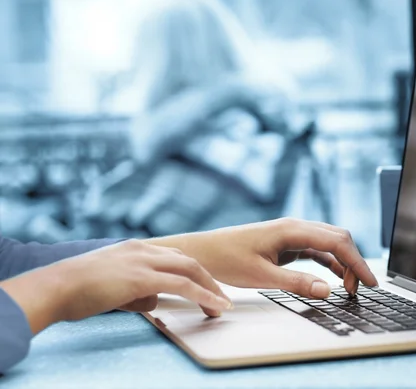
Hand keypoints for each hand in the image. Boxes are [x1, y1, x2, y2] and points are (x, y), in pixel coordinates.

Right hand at [0, 240, 231, 334]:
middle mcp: (142, 250)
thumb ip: (134, 287)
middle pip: (187, 261)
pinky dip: (203, 295)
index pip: (173, 256)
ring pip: (190, 270)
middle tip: (219, 296)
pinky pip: (183, 286)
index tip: (204, 284)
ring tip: (222, 305)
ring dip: (210, 288)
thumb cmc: (74, 290)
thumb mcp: (110, 283)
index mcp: (133, 248)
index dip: (192, 271)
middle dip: (207, 279)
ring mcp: (143, 261)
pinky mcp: (143, 278)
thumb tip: (151, 299)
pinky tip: (215, 306)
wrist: (54, 287)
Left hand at [148, 218, 377, 298]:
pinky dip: (330, 263)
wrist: (202, 252)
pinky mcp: (286, 243)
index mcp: (291, 229)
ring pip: (329, 243)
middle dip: (354, 261)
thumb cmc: (226, 259)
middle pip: (338, 238)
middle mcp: (295, 227)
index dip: (357, 262)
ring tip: (351, 288)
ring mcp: (291, 234)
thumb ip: (296, 283)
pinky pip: (316, 250)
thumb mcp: (261, 276)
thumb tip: (328, 290)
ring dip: (343, 263)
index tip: (369, 282)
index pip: (337, 242)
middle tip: (363, 289)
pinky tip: (336, 278)